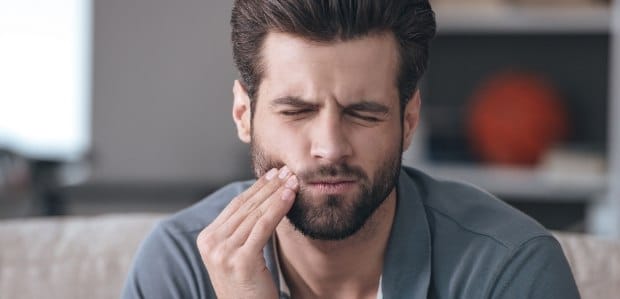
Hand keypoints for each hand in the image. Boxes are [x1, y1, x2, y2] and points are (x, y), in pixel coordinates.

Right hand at [196, 166, 297, 298]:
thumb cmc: (249, 287)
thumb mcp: (239, 254)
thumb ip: (242, 231)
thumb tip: (263, 199)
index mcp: (207, 239)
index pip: (235, 206)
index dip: (256, 188)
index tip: (273, 174)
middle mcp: (211, 243)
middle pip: (245, 207)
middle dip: (268, 186)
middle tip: (286, 171)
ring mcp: (223, 252)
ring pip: (255, 214)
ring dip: (276, 194)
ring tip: (293, 181)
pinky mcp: (241, 260)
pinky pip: (263, 226)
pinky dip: (278, 208)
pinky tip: (290, 196)